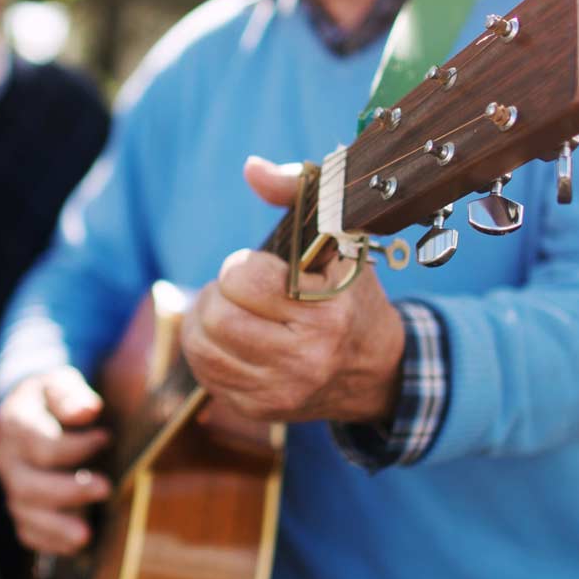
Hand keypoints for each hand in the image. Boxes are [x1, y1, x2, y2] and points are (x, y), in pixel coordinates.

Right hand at [0, 368, 112, 555]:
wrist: (30, 414)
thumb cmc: (52, 398)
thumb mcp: (59, 383)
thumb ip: (70, 395)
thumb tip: (88, 410)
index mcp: (13, 425)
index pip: (39, 444)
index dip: (74, 446)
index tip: (106, 438)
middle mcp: (5, 460)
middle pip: (26, 486)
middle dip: (67, 491)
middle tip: (105, 488)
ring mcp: (10, 486)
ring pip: (24, 515)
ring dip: (56, 527)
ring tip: (87, 535)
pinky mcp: (20, 507)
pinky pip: (27, 533)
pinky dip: (49, 542)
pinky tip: (75, 544)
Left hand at [179, 157, 406, 424]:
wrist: (376, 369)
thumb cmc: (350, 293)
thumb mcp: (339, 237)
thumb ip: (297, 191)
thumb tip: (251, 168)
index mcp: (326, 313)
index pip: (243, 278)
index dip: (243, 266)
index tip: (263, 269)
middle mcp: (305, 359)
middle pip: (216, 317)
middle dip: (218, 295)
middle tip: (237, 291)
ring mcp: (281, 391)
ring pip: (202, 349)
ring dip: (205, 322)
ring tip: (230, 312)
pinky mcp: (260, 410)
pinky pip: (205, 376)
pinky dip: (208, 352)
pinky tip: (232, 340)